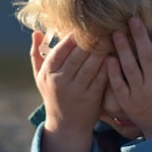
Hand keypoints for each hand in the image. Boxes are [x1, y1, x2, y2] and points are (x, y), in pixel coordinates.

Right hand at [30, 31, 108, 151]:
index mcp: (48, 74)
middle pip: (77, 55)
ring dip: (101, 49)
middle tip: (101, 25)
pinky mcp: (92, 97)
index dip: (72, 37)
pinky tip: (114, 53)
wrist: (66, 126)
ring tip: (109, 35)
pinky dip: (108, 64)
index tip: (82, 25)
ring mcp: (77, 90)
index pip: (60, 50)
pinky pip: (101, 77)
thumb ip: (37, 54)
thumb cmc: (53, 95)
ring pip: (91, 65)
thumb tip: (36, 32)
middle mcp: (61, 82)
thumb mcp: (40, 77)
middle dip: (90, 39)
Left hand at [106, 17, 151, 138]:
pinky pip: (118, 84)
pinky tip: (109, 57)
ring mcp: (139, 94)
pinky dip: (113, 71)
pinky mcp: (127, 102)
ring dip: (123, 49)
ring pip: (129, 67)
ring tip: (116, 33)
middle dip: (139, 36)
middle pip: (146, 56)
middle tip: (132, 19)